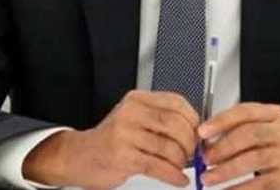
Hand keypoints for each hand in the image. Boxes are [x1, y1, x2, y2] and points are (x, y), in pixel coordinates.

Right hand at [22, 90, 199, 189]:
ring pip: (168, 147)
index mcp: (137, 100)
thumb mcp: (134, 119)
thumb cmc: (111, 139)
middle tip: (193, 153)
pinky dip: (174, 176)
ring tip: (182, 166)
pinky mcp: (123, 157)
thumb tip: (196, 130)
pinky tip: (178, 179)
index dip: (193, 119)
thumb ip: (160, 119)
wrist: (79, 156)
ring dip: (181, 161)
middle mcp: (130, 113)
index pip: (175, 102)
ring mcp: (125, 134)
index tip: (199, 132)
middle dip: (190, 142)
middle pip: (175, 124)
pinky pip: (158, 167)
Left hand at [198, 103, 279, 189]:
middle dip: (222, 148)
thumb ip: (242, 126)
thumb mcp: (270, 126)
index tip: (202, 132)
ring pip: (253, 161)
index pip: (246, 112)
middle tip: (204, 159)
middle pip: (249, 135)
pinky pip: (261, 185)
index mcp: (278, 115)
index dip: (221, 121)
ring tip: (209, 178)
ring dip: (226, 171)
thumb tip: (208, 138)